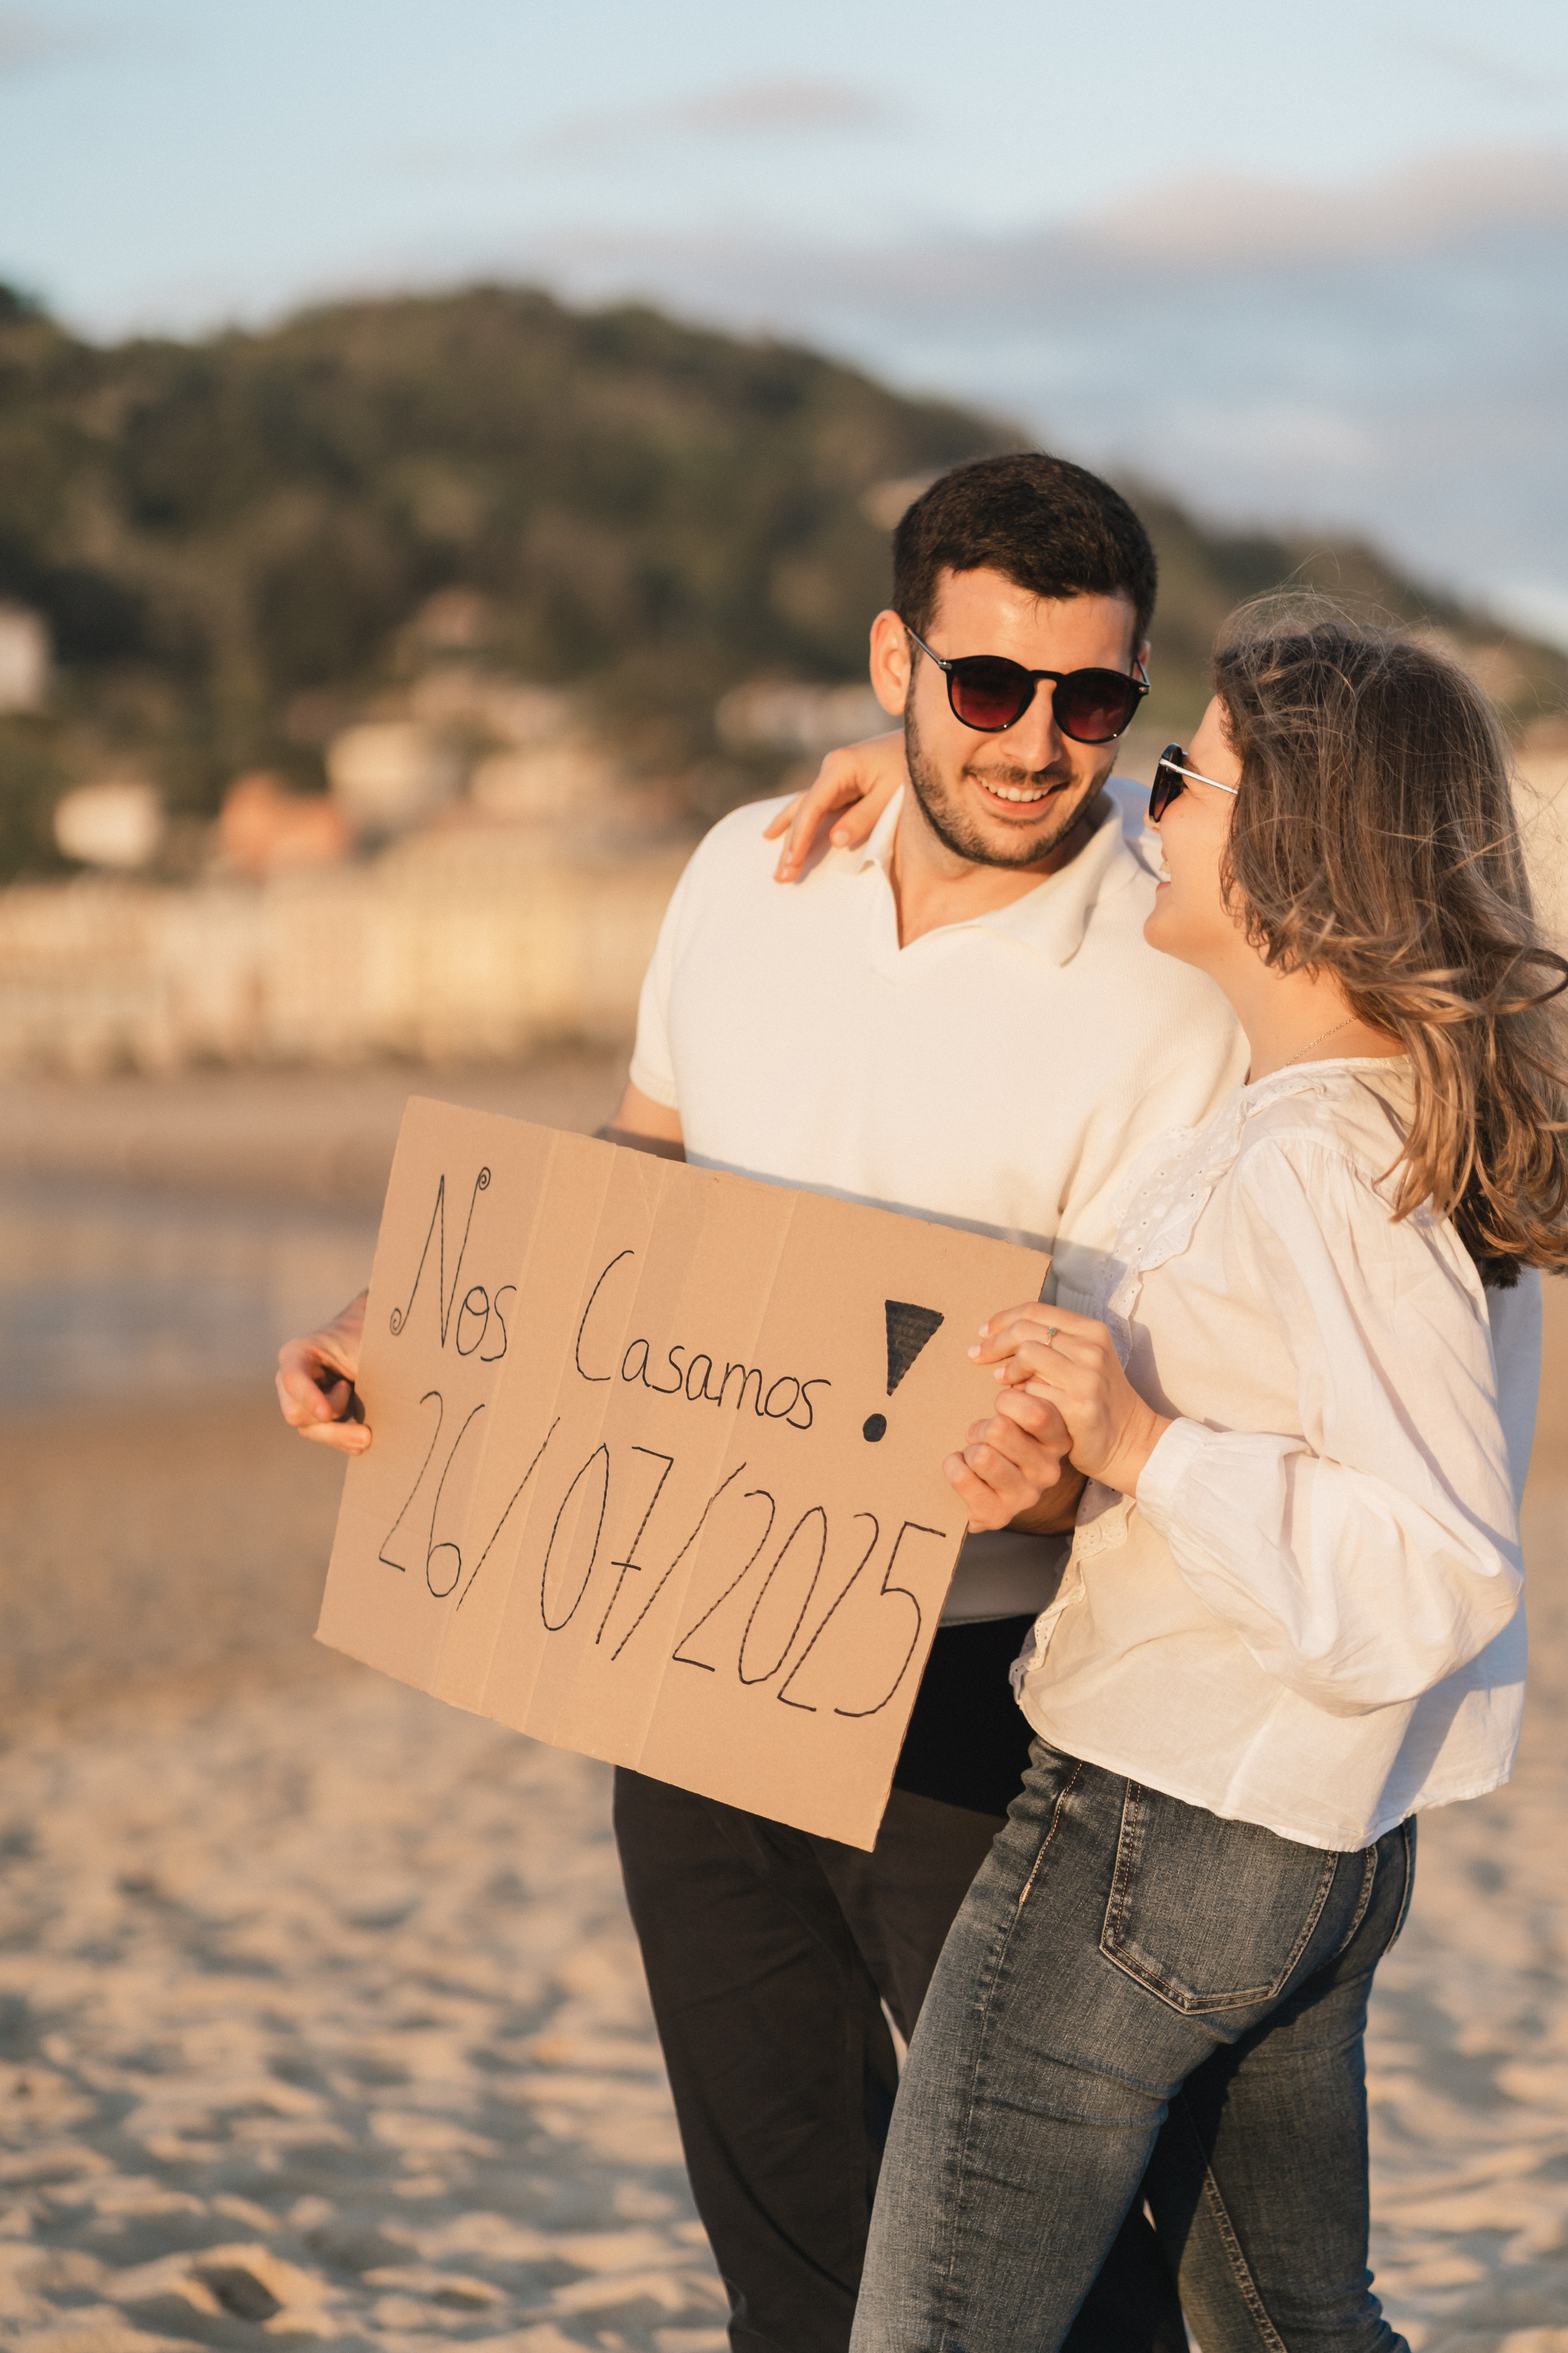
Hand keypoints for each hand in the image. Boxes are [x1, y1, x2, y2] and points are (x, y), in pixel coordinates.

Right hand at [275, 1289, 371, 1453]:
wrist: (362, 1339)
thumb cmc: (360, 1338)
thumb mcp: (361, 1348)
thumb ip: (360, 1372)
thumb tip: (374, 1406)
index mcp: (296, 1355)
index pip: (293, 1379)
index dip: (309, 1398)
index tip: (327, 1415)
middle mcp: (291, 1381)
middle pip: (296, 1414)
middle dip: (331, 1426)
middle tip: (366, 1433)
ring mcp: (300, 1401)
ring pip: (310, 1430)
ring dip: (341, 1436)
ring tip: (368, 1433)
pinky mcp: (315, 1417)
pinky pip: (323, 1437)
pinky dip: (343, 1442)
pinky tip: (361, 1445)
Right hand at [763, 731, 907, 880]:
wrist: (928, 741)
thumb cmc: (911, 767)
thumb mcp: (892, 794)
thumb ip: (864, 817)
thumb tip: (835, 841)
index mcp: (840, 767)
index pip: (812, 808)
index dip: (799, 839)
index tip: (791, 864)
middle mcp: (832, 767)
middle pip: (803, 810)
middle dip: (790, 843)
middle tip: (779, 876)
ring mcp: (836, 773)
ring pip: (805, 805)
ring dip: (789, 830)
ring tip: (767, 845)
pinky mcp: (844, 780)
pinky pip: (816, 804)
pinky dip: (801, 819)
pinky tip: (784, 827)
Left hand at [944, 1384, 1085, 1534]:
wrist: (978, 1489)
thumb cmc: (997, 1440)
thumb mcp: (1014, 1412)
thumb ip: (1018, 1391)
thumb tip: (1005, 1349)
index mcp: (1058, 1439)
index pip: (1037, 1411)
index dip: (1006, 1401)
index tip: (1000, 1406)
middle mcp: (1049, 1469)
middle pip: (1001, 1429)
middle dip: (982, 1427)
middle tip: (983, 1436)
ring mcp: (1025, 1496)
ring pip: (982, 1455)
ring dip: (969, 1450)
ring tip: (975, 1456)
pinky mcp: (998, 1515)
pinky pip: (962, 1477)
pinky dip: (953, 1467)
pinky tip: (961, 1469)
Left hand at [972, 1303, 1170, 1497]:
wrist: (1128, 1439)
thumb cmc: (1097, 1398)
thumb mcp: (1083, 1360)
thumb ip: (1051, 1342)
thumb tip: (999, 1332)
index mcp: (1092, 1330)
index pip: (1035, 1310)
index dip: (1003, 1319)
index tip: (983, 1332)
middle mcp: (1092, 1349)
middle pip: (1026, 1332)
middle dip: (995, 1343)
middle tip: (977, 1356)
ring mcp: (1087, 1376)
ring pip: (1027, 1357)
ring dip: (1009, 1372)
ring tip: (1005, 1383)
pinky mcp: (1078, 1405)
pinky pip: (1031, 1392)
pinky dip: (1020, 1397)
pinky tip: (1021, 1405)